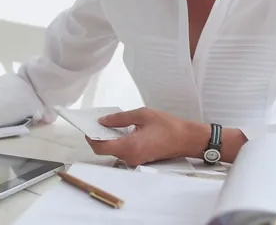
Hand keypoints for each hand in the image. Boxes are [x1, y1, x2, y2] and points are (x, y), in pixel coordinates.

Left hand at [85, 107, 208, 165]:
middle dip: (99, 137)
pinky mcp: (140, 160)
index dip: (91, 137)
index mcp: (129, 147)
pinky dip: (119, 143)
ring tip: (112, 124)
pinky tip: (123, 131)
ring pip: (114, 152)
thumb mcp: (142, 115)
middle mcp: (130, 158)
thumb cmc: (167, 125)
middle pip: (105, 150)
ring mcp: (135, 161)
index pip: (100, 147)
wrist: (187, 139)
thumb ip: (120, 118)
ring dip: (110, 139)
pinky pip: (123, 152)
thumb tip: (102, 121)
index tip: (88, 127)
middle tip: (99, 122)